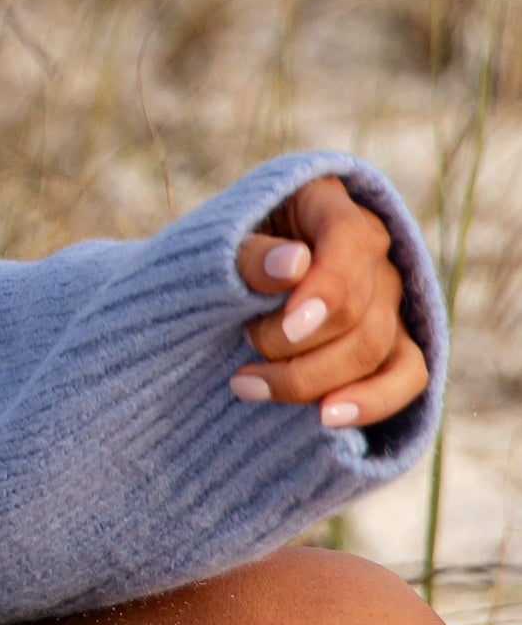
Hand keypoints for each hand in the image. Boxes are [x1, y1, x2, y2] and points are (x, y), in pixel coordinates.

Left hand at [232, 177, 427, 434]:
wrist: (220, 289)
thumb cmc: (218, 257)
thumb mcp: (219, 245)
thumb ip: (249, 255)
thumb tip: (293, 266)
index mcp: (330, 206)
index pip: (349, 242)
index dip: (325, 289)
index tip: (287, 327)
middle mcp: (372, 251)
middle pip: (358, 310)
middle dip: (293, 343)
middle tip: (242, 343)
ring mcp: (387, 299)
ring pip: (375, 349)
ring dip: (310, 377)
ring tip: (247, 382)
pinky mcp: (392, 343)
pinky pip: (406, 377)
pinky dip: (371, 402)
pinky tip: (326, 418)